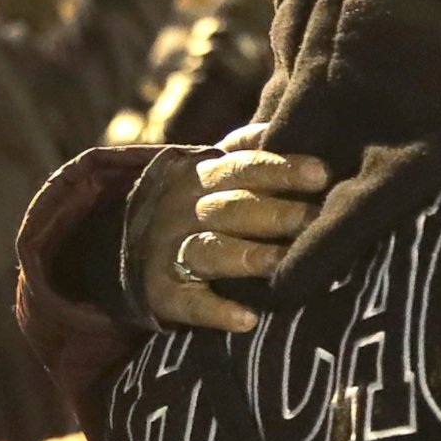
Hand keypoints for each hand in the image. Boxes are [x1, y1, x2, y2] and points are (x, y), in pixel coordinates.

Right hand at [127, 130, 332, 332]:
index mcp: (199, 176)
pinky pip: (189, 303)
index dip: (281, 168)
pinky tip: (247, 320)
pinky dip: (216, 312)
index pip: (242, 167)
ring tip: (281, 263)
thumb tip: (293, 120)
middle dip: (276, 214)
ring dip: (248, 256)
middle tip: (316, 220)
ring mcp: (169, 251)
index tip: (322, 172)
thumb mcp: (208, 172)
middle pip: (233, 209)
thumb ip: (247, 151)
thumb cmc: (192, 204)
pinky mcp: (161, 292)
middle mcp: (183, 210)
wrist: (118, 244)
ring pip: (211, 251)